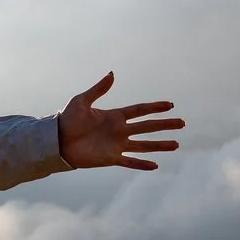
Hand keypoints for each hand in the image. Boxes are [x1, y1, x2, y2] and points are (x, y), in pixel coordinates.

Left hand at [56, 73, 182, 170]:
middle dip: (165, 125)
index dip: (155, 107)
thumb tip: (112, 74)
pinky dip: (142, 164)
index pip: (140, 110)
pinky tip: (156, 165)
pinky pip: (130, 161)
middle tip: (182, 123)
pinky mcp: (110, 158)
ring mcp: (116, 145)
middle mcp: (119, 130)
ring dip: (160, 145)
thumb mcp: (82, 101)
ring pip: (144, 145)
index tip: (170, 105)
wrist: (56, 141)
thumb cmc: (67, 120)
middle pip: (147, 127)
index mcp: (114, 116)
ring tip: (177, 144)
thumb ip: (98, 89)